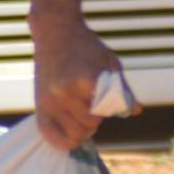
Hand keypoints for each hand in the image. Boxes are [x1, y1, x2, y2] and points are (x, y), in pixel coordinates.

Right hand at [32, 19, 122, 150]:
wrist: (55, 32)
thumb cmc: (86, 46)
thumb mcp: (110, 63)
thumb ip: (122, 89)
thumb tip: (134, 110)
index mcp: (84, 80)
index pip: (107, 111)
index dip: (113, 107)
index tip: (110, 96)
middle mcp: (64, 93)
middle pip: (91, 125)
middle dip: (97, 117)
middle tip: (93, 101)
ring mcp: (49, 102)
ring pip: (75, 134)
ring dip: (83, 127)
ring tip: (82, 111)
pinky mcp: (39, 107)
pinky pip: (53, 138)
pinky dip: (65, 140)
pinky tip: (72, 129)